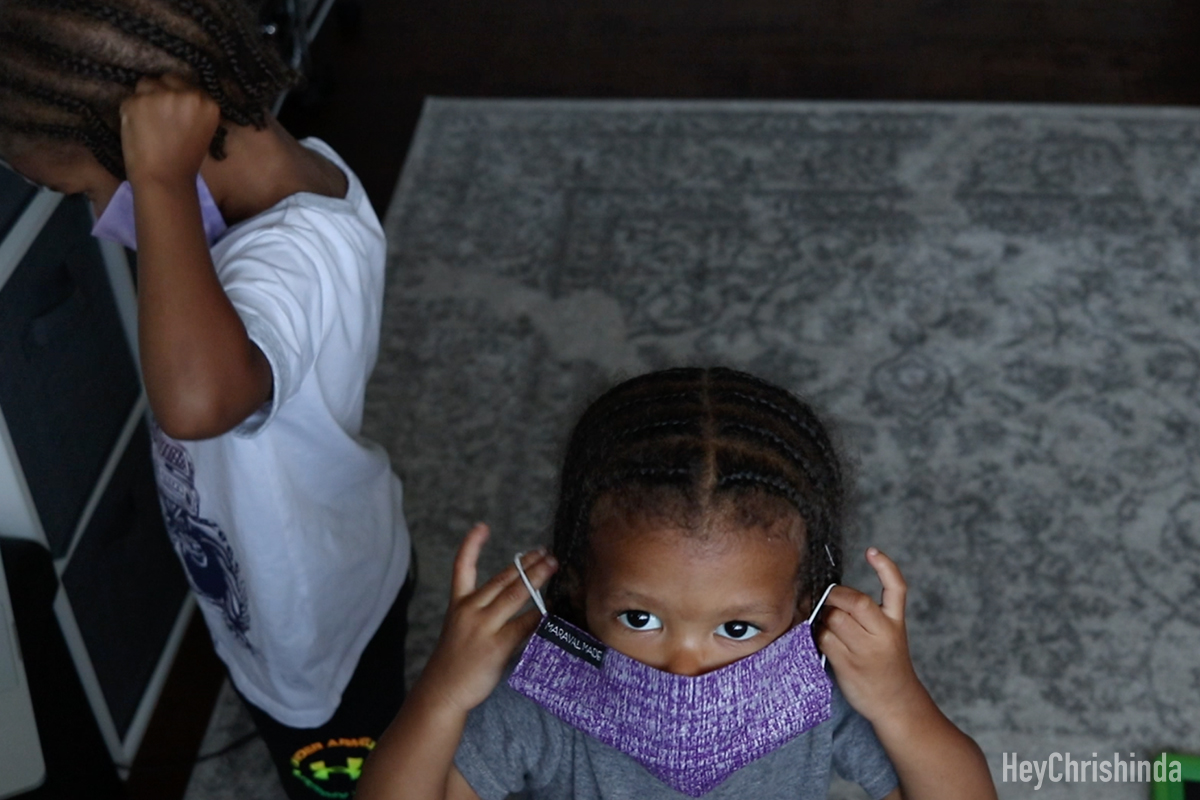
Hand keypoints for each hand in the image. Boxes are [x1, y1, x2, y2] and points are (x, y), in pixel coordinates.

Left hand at [119, 74, 219, 186]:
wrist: (165, 179)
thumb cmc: (184, 161)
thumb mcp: (201, 129)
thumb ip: (191, 108)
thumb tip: (172, 91)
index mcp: (208, 103)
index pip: (186, 84)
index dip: (176, 96)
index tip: (173, 112)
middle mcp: (187, 94)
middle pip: (166, 79)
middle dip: (161, 93)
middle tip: (158, 117)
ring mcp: (161, 96)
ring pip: (145, 85)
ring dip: (144, 100)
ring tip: (147, 124)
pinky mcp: (137, 101)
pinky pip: (129, 99)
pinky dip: (129, 112)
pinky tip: (137, 129)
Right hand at [419, 523, 556, 715]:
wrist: (442, 692)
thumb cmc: (456, 661)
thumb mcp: (462, 629)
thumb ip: (487, 612)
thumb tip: (521, 598)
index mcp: (458, 604)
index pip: (462, 568)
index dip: (471, 545)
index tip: (482, 527)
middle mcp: (470, 610)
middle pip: (502, 578)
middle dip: (526, 563)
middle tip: (546, 552)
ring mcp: (483, 627)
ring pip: (515, 594)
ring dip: (536, 577)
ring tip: (553, 565)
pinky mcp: (496, 646)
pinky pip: (524, 624)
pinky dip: (540, 614)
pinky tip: (552, 606)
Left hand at [817, 548, 924, 726]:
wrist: (896, 704)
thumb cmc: (886, 666)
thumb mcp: (888, 637)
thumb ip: (867, 616)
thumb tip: (830, 595)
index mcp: (895, 624)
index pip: (896, 589)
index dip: (886, 567)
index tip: (872, 551)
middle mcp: (883, 634)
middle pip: (856, 602)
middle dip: (836, 596)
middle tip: (829, 600)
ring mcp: (865, 650)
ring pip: (834, 619)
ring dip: (824, 618)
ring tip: (828, 627)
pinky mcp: (848, 664)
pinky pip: (824, 639)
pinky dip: (818, 636)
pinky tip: (825, 642)